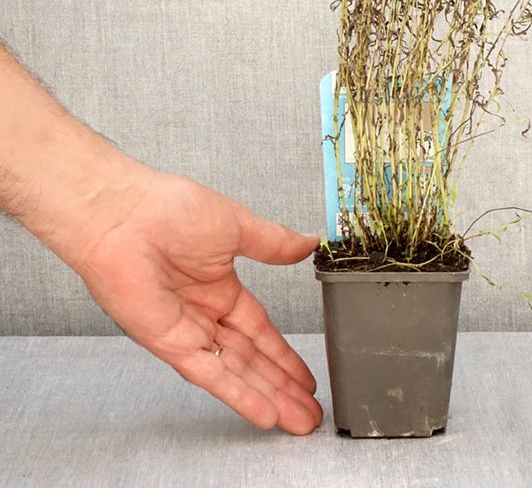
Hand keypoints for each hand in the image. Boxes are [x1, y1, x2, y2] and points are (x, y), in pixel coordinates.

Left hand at [75, 170, 322, 434]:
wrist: (125, 215)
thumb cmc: (169, 209)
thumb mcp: (238, 225)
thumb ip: (274, 243)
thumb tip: (307, 242)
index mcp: (220, 285)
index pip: (260, 330)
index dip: (283, 354)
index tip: (304, 374)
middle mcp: (204, 313)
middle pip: (252, 360)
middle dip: (282, 386)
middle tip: (308, 411)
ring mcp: (187, 331)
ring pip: (236, 372)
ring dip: (267, 397)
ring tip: (297, 419)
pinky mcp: (170, 343)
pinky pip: (210, 374)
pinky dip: (237, 394)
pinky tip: (262, 411)